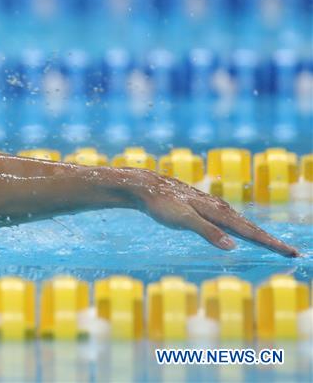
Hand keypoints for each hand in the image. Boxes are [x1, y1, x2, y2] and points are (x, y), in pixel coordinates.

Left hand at [127, 169, 300, 256]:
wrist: (146, 187)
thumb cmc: (162, 204)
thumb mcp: (183, 219)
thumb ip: (207, 232)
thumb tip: (233, 246)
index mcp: (219, 212)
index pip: (250, 231)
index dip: (271, 243)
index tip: (291, 252)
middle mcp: (219, 208)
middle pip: (250, 227)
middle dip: (271, 240)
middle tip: (292, 252)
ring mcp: (211, 206)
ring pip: (240, 222)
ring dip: (258, 234)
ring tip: (273, 244)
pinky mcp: (202, 207)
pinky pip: (229, 220)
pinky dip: (241, 228)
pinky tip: (239, 231)